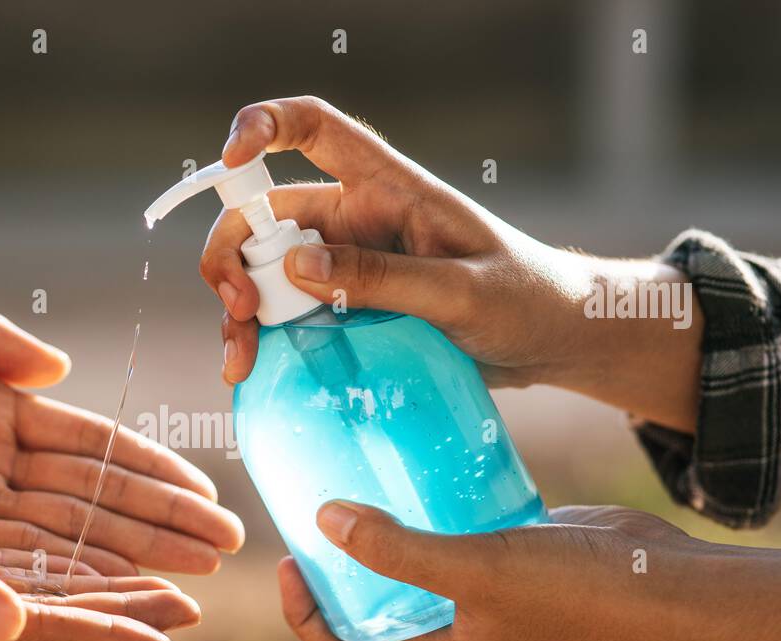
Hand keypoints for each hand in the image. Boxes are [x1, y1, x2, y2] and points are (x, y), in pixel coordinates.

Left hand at [0, 287, 243, 575]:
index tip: (206, 490)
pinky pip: (4, 575)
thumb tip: (58, 370)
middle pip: (91, 505)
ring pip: (60, 548)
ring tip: (187, 592)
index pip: (91, 446)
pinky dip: (58, 593)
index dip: (149, 469)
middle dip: (159, 528)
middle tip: (227, 546)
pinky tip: (110, 607)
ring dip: (124, 570)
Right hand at [0, 429, 196, 640]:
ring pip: (27, 599)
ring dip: (92, 593)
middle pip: (42, 620)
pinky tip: (75, 568)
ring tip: (156, 588)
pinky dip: (46, 575)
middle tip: (191, 606)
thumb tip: (10, 620)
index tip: (169, 631)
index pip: (29, 631)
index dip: (102, 630)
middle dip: (116, 612)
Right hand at [200, 96, 701, 432]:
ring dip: (238, 312)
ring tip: (239, 362)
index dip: (264, 126)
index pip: (315, 130)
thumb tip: (295, 268)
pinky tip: (251, 374)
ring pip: (264, 275)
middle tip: (240, 308)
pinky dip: (260, 343)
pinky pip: (285, 320)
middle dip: (232, 254)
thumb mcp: (460, 290)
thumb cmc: (523, 298)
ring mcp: (343, 269)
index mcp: (386, 187)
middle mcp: (353, 220)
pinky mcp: (343, 313)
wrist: (549, 342)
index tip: (230, 159)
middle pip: (263, 215)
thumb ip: (382, 278)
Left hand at [278, 500, 780, 640]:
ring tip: (352, 467)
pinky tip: (417, 449)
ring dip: (380, 520)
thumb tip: (322, 522)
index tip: (290, 566)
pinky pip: (451, 516)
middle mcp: (450, 612)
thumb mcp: (473, 568)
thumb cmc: (571, 591)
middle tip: (311, 500)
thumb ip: (398, 550)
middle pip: (369, 598)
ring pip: (410, 551)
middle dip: (333, 562)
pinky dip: (429, 492)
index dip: (307, 620)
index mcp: (435, 638)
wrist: (660, 579)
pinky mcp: (508, 538)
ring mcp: (480, 575)